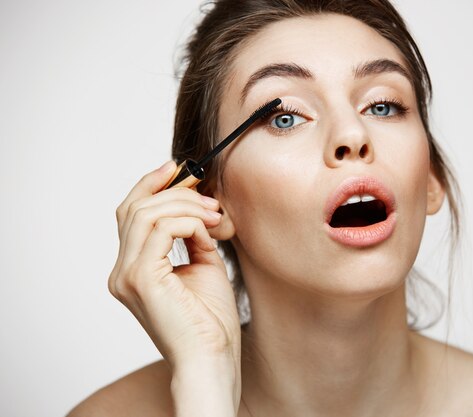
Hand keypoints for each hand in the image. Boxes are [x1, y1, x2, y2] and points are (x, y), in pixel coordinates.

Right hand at [108, 161, 240, 371]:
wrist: (212, 357)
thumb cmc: (210, 320)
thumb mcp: (203, 265)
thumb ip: (193, 236)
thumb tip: (198, 207)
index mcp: (132, 268)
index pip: (131, 213)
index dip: (152, 184)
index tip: (181, 168)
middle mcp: (122, 270)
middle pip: (134, 207)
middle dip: (175, 191)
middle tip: (210, 199)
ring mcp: (127, 275)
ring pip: (146, 213)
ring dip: (186, 206)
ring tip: (215, 216)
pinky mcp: (141, 279)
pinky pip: (161, 229)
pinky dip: (188, 223)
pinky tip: (208, 235)